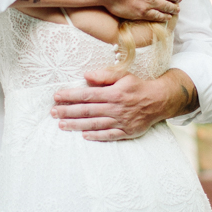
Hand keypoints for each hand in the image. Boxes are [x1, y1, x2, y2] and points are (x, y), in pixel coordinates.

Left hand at [51, 68, 195, 140]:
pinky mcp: (127, 132)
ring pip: (95, 124)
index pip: (87, 94)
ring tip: (61, 125)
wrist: (158, 101)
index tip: (57, 96)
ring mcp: (121, 122)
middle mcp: (116, 108)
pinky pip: (109, 135)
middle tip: (53, 112)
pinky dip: (96, 136)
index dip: (71, 95)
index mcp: (114, 93)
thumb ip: (104, 75)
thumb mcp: (123, 75)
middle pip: (87, 111)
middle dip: (68, 111)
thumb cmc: (138, 87)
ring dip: (76, 125)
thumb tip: (86, 76)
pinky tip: (83, 135)